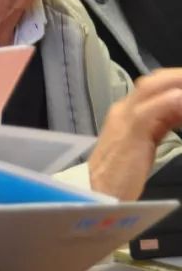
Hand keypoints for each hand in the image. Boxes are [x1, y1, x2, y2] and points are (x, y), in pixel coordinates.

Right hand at [89, 68, 181, 199]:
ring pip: (153, 88)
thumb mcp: (145, 142)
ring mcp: (124, 117)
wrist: (97, 192)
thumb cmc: (121, 173)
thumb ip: (162, 124)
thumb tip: (179, 110)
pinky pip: (151, 109)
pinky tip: (181, 100)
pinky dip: (170, 101)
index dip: (176, 82)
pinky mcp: (129, 131)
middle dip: (178, 79)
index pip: (155, 85)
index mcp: (126, 111)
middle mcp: (123, 108)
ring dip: (177, 84)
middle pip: (155, 80)